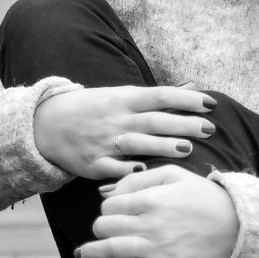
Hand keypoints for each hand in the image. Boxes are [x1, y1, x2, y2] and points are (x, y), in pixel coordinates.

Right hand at [33, 85, 213, 180]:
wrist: (47, 124)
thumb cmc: (93, 108)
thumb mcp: (121, 96)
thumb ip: (157, 97)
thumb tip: (192, 87)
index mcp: (125, 99)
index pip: (161, 96)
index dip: (187, 99)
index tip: (211, 104)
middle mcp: (117, 119)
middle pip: (155, 120)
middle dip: (183, 124)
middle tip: (210, 129)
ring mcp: (106, 141)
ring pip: (139, 143)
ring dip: (163, 146)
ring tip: (188, 149)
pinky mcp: (94, 163)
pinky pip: (114, 167)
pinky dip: (128, 169)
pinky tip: (145, 171)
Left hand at [76, 165, 239, 257]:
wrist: (239, 225)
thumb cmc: (205, 196)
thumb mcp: (174, 174)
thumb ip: (139, 179)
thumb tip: (107, 191)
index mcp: (151, 198)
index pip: (109, 206)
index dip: (106, 209)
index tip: (112, 213)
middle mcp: (150, 223)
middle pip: (105, 227)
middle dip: (99, 229)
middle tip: (101, 231)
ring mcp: (158, 247)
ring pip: (112, 250)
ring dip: (91, 252)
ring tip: (82, 254)